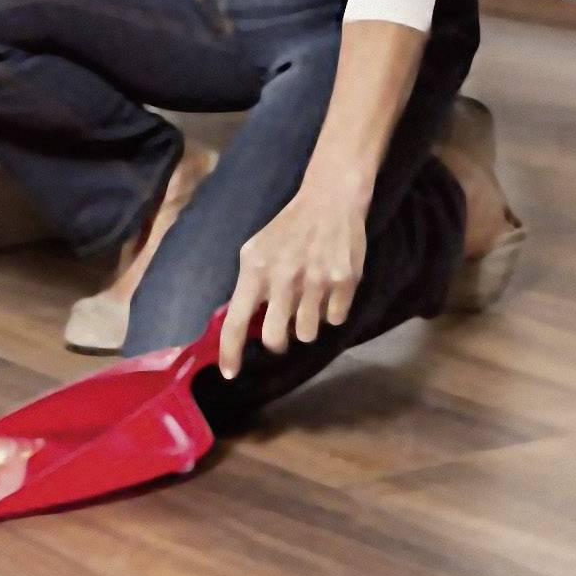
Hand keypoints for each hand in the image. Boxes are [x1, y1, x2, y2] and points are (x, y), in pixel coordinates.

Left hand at [217, 186, 367, 378]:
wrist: (329, 201)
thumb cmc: (288, 229)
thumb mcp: (256, 251)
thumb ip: (249, 287)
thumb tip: (243, 328)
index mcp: (255, 269)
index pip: (236, 321)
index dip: (231, 352)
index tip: (230, 373)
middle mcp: (284, 278)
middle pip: (276, 339)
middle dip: (278, 340)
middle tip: (283, 327)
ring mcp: (316, 281)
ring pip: (307, 334)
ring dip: (307, 323)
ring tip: (309, 296)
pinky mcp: (345, 282)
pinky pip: (334, 319)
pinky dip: (331, 310)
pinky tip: (329, 287)